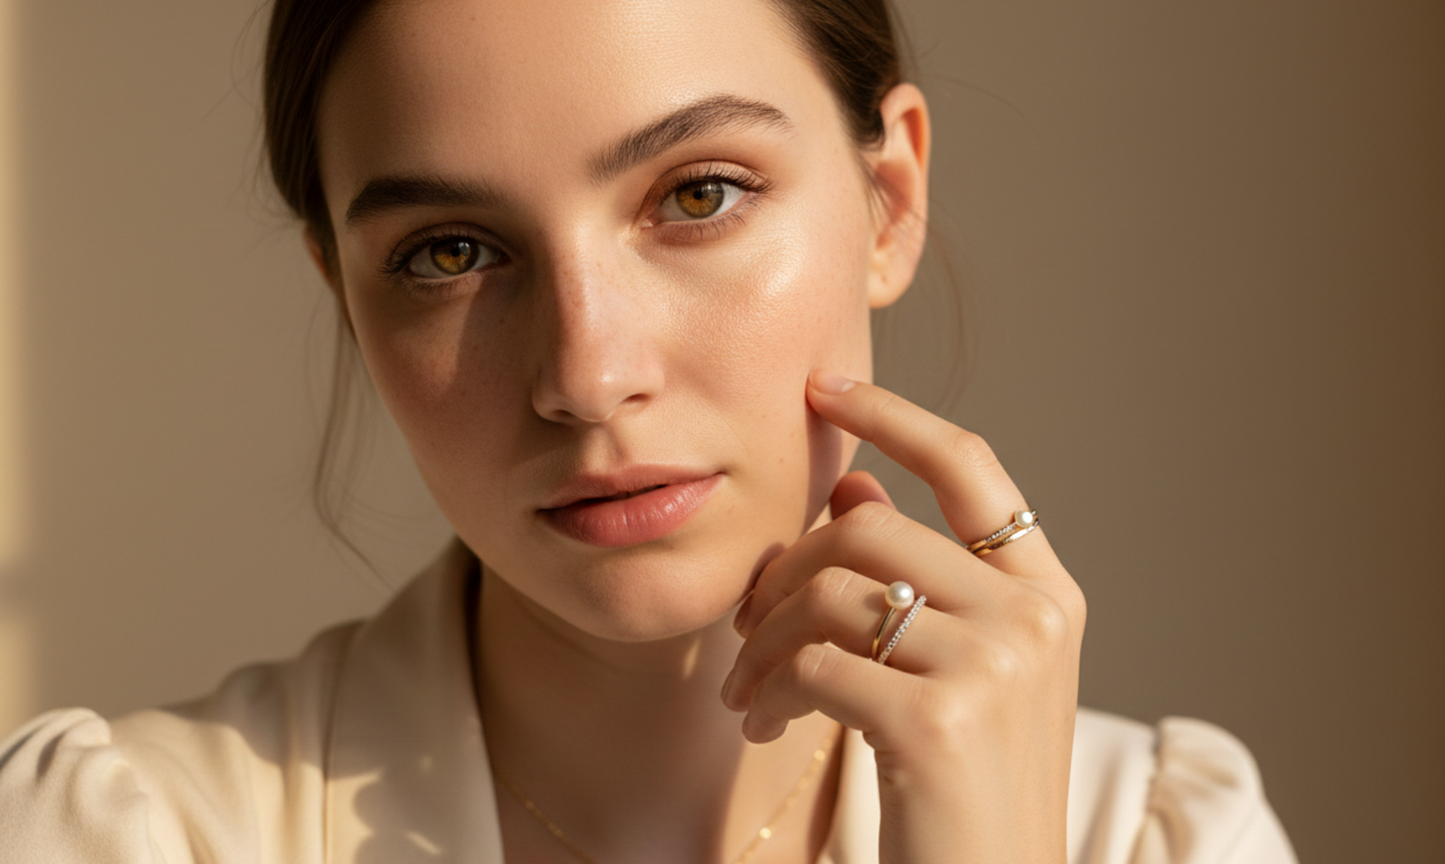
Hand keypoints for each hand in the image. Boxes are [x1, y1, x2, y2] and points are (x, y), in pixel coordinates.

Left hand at [721, 371, 1084, 863]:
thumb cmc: (964, 787)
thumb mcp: (961, 670)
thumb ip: (920, 575)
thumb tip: (854, 485)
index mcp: (1046, 593)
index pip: (970, 465)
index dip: (896, 414)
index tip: (826, 389)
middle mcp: (1032, 616)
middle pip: (869, 528)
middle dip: (785, 572)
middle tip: (747, 626)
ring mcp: (994, 665)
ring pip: (830, 592)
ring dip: (765, 641)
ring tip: (751, 691)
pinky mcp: (938, 719)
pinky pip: (812, 662)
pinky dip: (769, 690)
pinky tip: (764, 724)